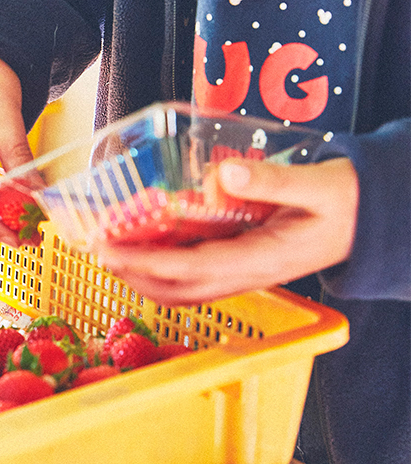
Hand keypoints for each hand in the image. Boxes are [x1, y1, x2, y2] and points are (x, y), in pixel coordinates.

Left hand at [92, 156, 358, 304]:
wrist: (369, 219)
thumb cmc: (346, 201)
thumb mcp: (320, 185)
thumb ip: (272, 181)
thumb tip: (222, 174)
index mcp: (260, 260)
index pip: (191, 269)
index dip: (146, 264)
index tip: (110, 251)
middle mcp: (245, 276)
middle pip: (175, 289)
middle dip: (131, 274)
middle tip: (95, 250)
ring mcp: (240, 276)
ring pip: (180, 288)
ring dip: (141, 275)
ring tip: (108, 251)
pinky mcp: (237, 267)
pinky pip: (191, 276)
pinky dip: (160, 269)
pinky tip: (141, 249)